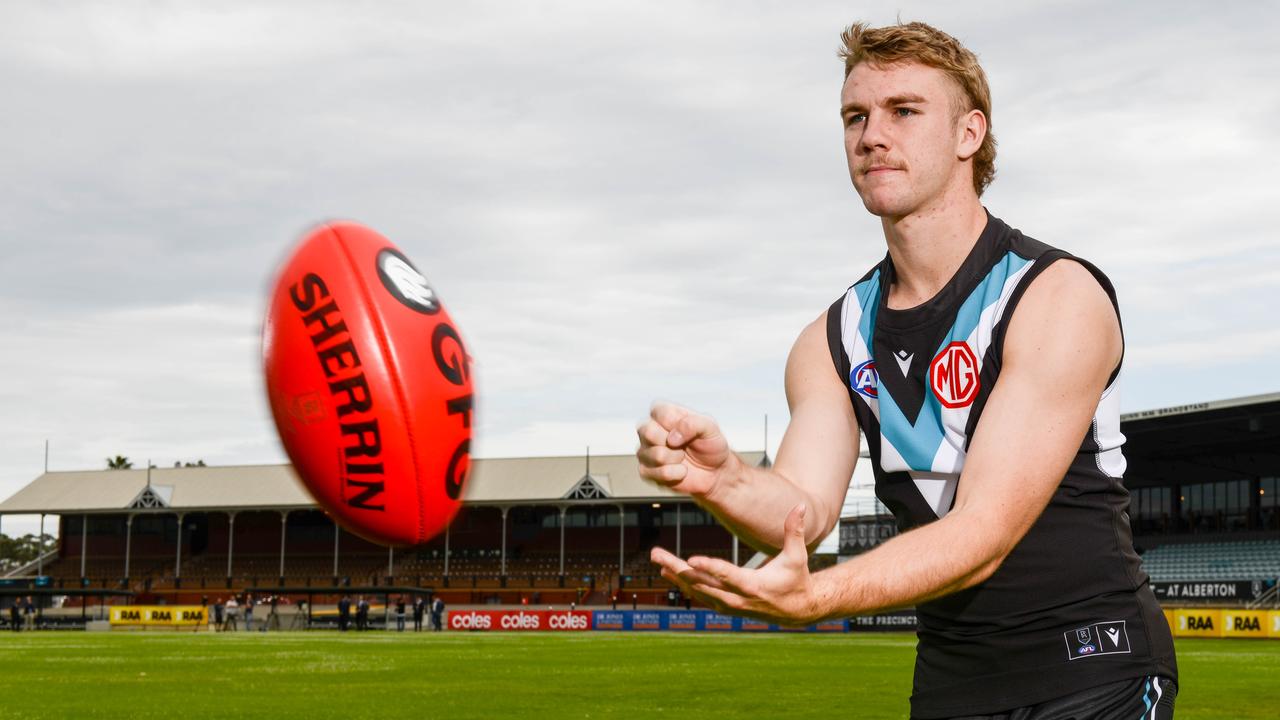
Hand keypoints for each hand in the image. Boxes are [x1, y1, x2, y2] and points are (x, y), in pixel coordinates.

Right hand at [636, 402, 736, 498]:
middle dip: (673, 443)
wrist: (714, 472)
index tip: (689, 431)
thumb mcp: (710, 427)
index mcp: (664, 414)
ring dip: (677, 459)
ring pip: (656, 455)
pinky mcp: (646, 471)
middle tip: (683, 446)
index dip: (676, 424)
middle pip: (647, 431)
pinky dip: (676, 473)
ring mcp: (646, 451)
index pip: (658, 411)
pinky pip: (658, 473)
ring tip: (682, 457)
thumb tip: (672, 437)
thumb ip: (693, 423)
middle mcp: (650, 430)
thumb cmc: (710, 446)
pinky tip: (680, 470)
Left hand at [650, 503, 822, 626]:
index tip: (690, 560)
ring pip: (696, 590)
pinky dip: (684, 585)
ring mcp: (729, 605)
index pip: (727, 575)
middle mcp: (737, 598)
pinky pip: (700, 596)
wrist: (797, 609)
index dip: (709, 568)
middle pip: (701, 583)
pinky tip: (669, 573)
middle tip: (657, 555)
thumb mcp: (797, 555)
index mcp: (753, 585)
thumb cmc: (796, 578)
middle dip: (677, 568)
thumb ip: (795, 531)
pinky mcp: (725, 607)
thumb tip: (800, 506)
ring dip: (675, 575)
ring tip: (657, 561)